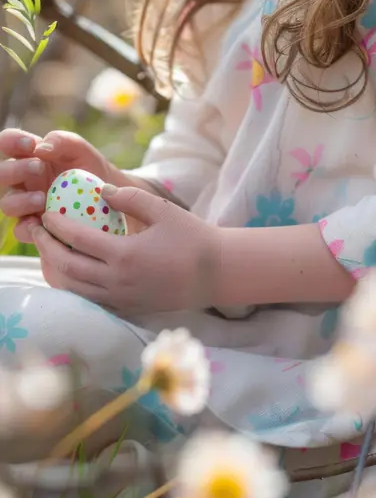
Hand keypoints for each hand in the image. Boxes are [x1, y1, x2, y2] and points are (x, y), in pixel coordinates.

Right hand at [0, 129, 123, 243]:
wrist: (106, 195)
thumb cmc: (88, 166)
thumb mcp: (79, 148)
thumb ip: (61, 140)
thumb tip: (40, 149)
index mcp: (28, 156)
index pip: (7, 143)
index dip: (11, 141)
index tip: (31, 144)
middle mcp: (22, 179)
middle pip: (1, 174)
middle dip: (15, 170)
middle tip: (38, 168)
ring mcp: (26, 204)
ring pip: (7, 204)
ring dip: (21, 200)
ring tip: (42, 198)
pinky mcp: (35, 225)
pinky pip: (21, 230)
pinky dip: (28, 227)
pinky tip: (44, 222)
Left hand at [30, 184, 218, 314]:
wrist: (216, 274)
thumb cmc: (193, 237)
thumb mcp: (163, 210)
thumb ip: (130, 199)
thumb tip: (102, 190)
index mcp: (125, 255)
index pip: (79, 240)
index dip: (58, 226)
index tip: (46, 214)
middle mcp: (118, 281)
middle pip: (69, 267)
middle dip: (47, 249)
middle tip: (37, 231)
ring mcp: (121, 299)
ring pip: (74, 288)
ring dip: (55, 269)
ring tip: (47, 251)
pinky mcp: (127, 308)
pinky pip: (89, 299)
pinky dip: (72, 286)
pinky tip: (69, 272)